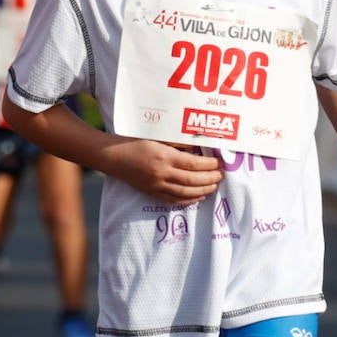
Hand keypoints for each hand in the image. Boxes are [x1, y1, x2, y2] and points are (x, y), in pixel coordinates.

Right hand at [104, 138, 221, 204]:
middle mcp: (162, 173)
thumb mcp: (157, 136)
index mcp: (164, 156)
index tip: (219, 163)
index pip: (194, 164)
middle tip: (221, 176)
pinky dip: (188, 200)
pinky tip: (198, 197)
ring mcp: (157, 185)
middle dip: (210, 179)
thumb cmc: (134, 141)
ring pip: (185, 193)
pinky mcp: (152, 192)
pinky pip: (173, 199)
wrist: (114, 156)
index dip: (209, 165)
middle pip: (193, 180)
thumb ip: (177, 141)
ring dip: (203, 190)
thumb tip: (197, 144)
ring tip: (214, 186)